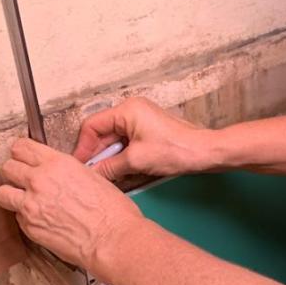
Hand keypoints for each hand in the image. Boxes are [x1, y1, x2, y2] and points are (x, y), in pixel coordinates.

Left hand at [0, 138, 144, 272]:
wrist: (111, 238)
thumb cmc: (111, 211)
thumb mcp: (92, 176)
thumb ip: (66, 171)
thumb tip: (57, 174)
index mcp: (57, 164)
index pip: (22, 147)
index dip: (22, 152)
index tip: (24, 157)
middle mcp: (39, 181)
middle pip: (8, 167)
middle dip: (15, 172)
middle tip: (23, 179)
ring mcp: (30, 205)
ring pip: (1, 193)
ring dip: (10, 194)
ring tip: (22, 199)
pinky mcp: (29, 227)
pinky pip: (16, 217)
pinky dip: (24, 217)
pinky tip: (41, 219)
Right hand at [73, 97, 216, 180]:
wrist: (204, 152)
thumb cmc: (176, 150)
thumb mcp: (136, 160)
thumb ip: (109, 166)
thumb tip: (93, 173)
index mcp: (127, 110)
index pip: (92, 125)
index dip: (84, 147)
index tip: (81, 165)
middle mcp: (132, 111)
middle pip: (103, 133)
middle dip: (97, 154)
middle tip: (91, 173)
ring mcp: (141, 120)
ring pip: (115, 139)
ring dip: (110, 157)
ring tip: (106, 175)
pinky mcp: (149, 131)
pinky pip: (127, 142)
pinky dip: (122, 156)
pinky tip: (120, 171)